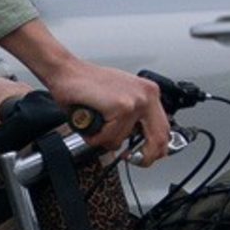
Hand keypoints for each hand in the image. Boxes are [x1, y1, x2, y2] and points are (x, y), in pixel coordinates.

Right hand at [34, 55, 172, 164]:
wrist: (65, 72)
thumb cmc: (86, 85)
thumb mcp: (118, 98)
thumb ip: (133, 117)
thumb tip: (137, 141)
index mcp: (149, 93)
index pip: (164, 129)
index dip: (155, 148)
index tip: (143, 154)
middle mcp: (147, 95)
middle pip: (158, 138)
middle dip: (144, 156)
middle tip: (129, 158)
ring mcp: (135, 101)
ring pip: (124, 139)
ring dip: (105, 140)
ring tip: (94, 128)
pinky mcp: (121, 106)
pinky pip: (109, 136)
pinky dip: (95, 136)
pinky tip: (89, 123)